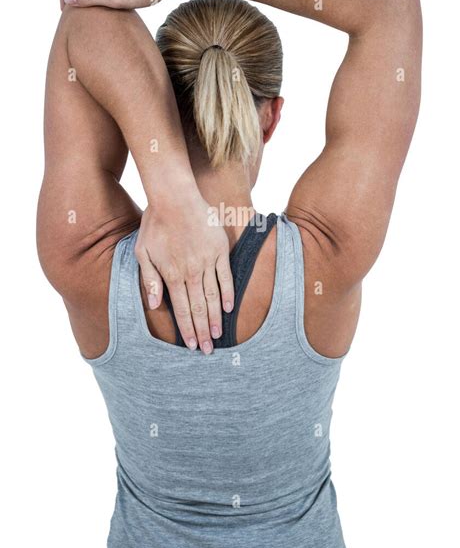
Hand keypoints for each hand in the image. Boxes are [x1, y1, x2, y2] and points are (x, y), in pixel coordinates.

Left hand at [134, 198, 233, 353]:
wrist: (175, 197)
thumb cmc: (155, 223)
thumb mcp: (143, 251)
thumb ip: (149, 278)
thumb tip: (154, 304)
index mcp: (171, 274)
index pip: (181, 309)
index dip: (187, 329)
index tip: (192, 345)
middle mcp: (191, 271)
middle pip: (198, 308)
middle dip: (203, 331)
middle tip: (208, 350)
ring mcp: (207, 261)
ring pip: (213, 296)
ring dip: (215, 318)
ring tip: (218, 334)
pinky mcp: (220, 250)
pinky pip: (226, 276)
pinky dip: (228, 293)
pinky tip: (229, 308)